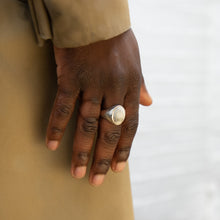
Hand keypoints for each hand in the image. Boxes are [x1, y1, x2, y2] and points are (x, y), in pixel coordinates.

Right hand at [46, 29, 151, 185]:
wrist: (98, 19)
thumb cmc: (117, 41)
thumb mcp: (136, 63)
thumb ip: (141, 86)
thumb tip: (149, 103)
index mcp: (130, 88)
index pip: (130, 126)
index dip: (124, 149)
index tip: (119, 168)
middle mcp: (113, 90)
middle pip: (109, 131)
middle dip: (104, 158)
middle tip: (98, 179)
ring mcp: (92, 85)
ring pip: (88, 124)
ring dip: (82, 150)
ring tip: (77, 171)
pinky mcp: (72, 77)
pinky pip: (64, 107)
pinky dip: (57, 126)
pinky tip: (52, 144)